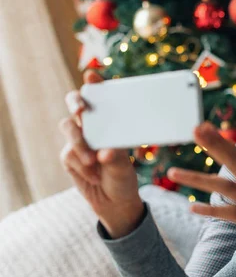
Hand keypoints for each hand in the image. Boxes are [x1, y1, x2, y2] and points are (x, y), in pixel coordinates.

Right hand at [59, 70, 143, 238]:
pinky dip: (83, 166)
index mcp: (109, 121)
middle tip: (82, 110)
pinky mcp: (68, 155)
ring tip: (94, 160)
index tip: (91, 76)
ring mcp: (78, 139)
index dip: (93, 84)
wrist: (114, 201)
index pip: (99, 97)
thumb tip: (104, 152)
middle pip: (75, 103)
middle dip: (76, 102)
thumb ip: (116, 157)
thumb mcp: (125, 166)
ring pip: (69, 128)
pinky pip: (69, 153)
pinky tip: (94, 175)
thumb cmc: (124, 177)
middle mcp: (92, 126)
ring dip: (81, 143)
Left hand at [167, 122, 235, 271]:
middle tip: (195, 129)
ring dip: (197, 178)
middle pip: (234, 160)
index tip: (202, 126)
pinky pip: (231, 213)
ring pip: (224, 186)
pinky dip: (212, 210)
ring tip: (173, 173)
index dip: (220, 140)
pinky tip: (193, 208)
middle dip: (213, 144)